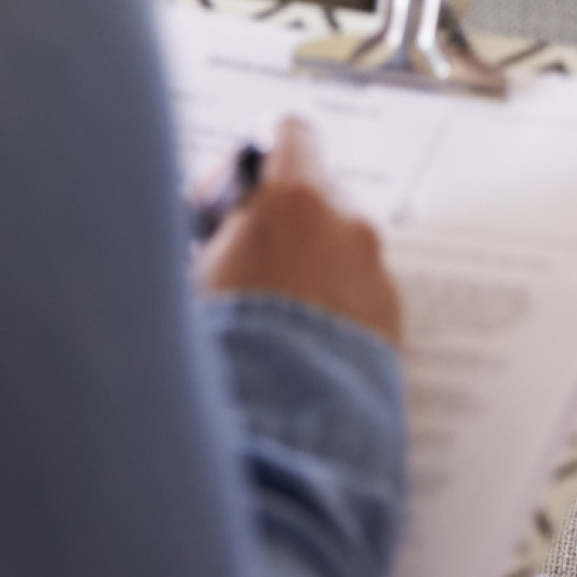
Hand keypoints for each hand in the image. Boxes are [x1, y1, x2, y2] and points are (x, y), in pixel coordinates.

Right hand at [195, 117, 402, 345]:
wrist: (280, 442)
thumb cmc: (218, 358)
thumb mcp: (186, 283)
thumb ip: (207, 241)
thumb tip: (208, 235)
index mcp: (294, 200)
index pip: (288, 134)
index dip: (262, 148)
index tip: (244, 170)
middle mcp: (347, 224)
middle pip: (313, 196)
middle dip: (276, 223)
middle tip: (235, 266)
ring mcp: (375, 272)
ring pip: (336, 249)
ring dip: (304, 268)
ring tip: (261, 321)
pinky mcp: (391, 322)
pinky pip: (356, 295)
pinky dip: (329, 307)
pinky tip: (294, 348)